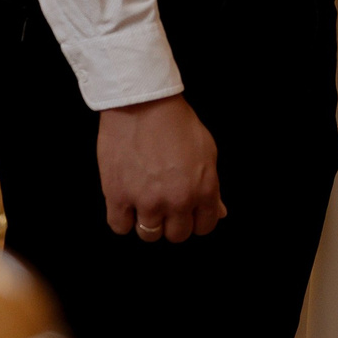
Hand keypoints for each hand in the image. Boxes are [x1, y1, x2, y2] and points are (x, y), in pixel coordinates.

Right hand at [98, 94, 224, 241]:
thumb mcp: (207, 151)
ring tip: (144, 201)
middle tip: (164, 203)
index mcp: (203, 189)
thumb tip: (220, 212)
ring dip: (148, 221)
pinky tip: (126, 203)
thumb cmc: (176, 121)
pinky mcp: (118, 196)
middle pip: (177, 235)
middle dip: (172, 222)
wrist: (142, 102)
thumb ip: (213, 186)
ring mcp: (147, 200)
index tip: (187, 212)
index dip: (195, 220)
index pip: (204, 226)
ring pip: (149, 234)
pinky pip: (120, 227)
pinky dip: (122, 219)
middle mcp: (177, 200)